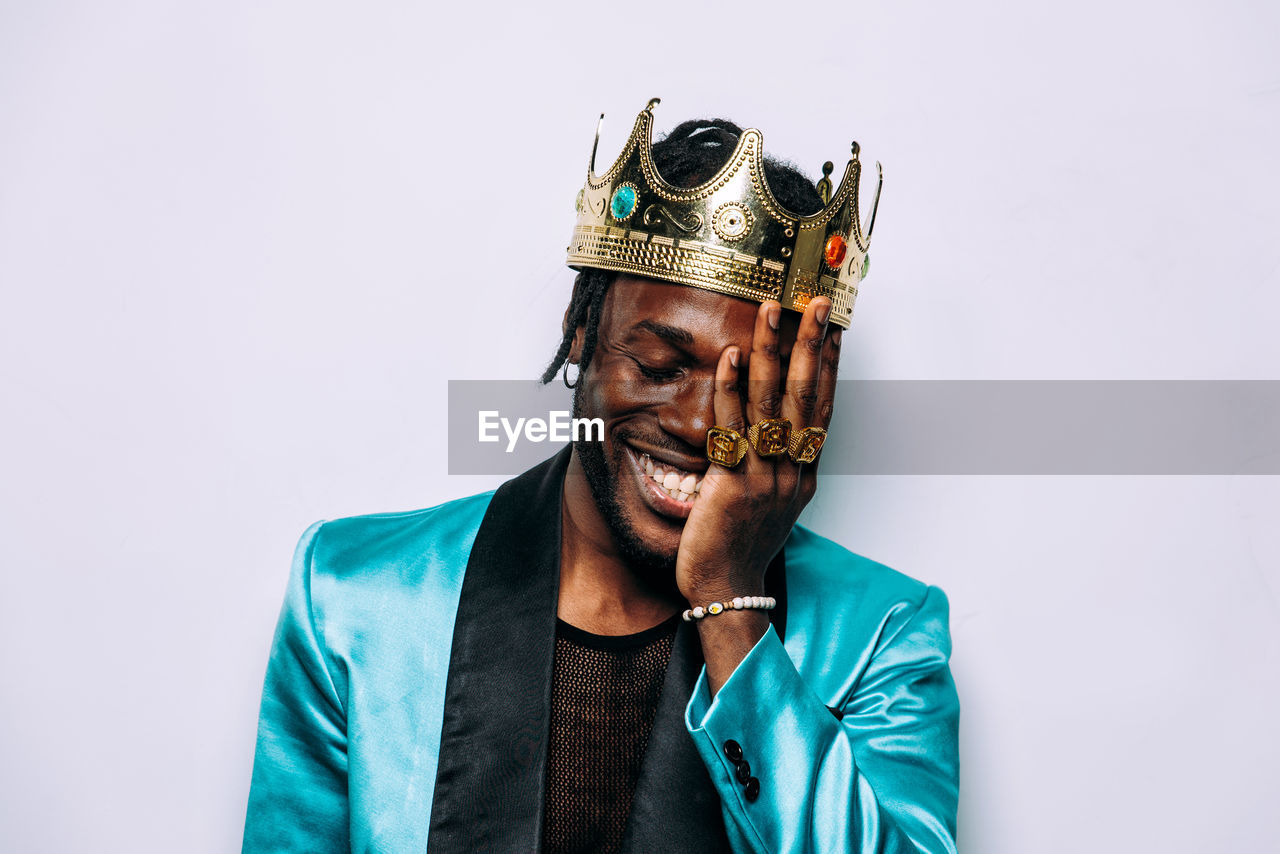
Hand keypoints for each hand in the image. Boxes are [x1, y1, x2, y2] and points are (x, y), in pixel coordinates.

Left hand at [674, 296, 840, 606]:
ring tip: (771, 310)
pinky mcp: (733, 484)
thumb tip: (781, 438)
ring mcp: (765, 476)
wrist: (726, 590)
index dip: (828, 366)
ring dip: (772, 351)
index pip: (822, 409)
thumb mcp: (774, 504)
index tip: (832, 329)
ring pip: (772, 403)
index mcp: (804, 474)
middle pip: (806, 395)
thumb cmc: (743, 546)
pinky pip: (733, 426)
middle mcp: (792, 471)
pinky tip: (732, 357)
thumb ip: (779, 467)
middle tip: (816, 302)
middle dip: (811, 344)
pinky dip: (732, 389)